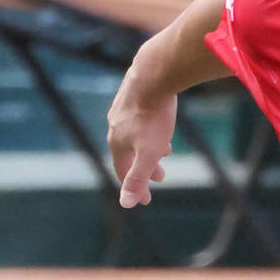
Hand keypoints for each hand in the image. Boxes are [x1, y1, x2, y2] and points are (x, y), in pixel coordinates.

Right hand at [107, 75, 176, 208]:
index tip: (146, 199)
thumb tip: (126, 204)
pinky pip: (138, 117)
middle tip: (161, 176)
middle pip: (129, 153)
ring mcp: (121, 108)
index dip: (135, 188)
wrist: (154, 74)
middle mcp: (114, 125)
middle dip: (145, 168)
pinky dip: (148, 128)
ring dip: (149, 147)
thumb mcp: (149, 153)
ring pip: (134, 134)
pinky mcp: (131, 92)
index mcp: (116, 142)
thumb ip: (137, 178)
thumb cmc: (153, 117)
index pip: (123, 172)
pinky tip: (159, 123)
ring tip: (165, 150)